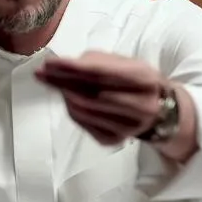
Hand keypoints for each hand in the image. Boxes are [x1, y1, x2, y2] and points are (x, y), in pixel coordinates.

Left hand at [36, 51, 163, 145]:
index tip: (49, 64)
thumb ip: (97, 61)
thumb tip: (64, 67)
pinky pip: (83, 123)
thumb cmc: (137, 81)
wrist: (161, 111)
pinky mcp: (114, 140)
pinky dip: (71, 109)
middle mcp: (140, 105)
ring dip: (64, 95)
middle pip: (90, 94)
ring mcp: (127, 127)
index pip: (102, 73)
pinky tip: (68, 99)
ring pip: (84, 110)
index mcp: (145, 79)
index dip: (72, 68)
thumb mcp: (126, 62)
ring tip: (54, 84)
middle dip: (62, 83)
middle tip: (41, 74)